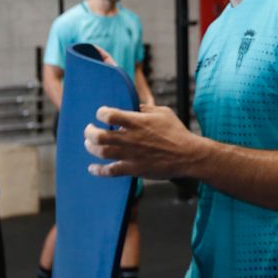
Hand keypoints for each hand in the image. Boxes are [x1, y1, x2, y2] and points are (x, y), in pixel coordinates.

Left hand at [84, 104, 204, 178]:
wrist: (188, 155)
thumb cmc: (177, 132)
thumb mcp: (163, 112)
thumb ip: (146, 108)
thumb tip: (134, 106)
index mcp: (137, 122)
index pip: (109, 115)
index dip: (101, 113)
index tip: (100, 114)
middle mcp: (131, 138)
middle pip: (100, 136)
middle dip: (90, 132)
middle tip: (89, 129)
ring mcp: (131, 155)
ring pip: (101, 152)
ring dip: (91, 148)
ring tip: (89, 144)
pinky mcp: (134, 169)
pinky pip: (110, 171)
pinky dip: (98, 170)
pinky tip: (92, 168)